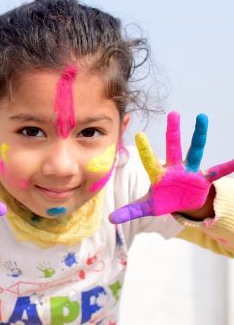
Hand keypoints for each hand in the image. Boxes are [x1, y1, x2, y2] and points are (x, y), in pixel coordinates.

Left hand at [109, 111, 233, 223]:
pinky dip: (227, 167)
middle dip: (173, 132)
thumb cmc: (163, 200)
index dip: (146, 149)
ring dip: (199, 136)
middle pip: (173, 148)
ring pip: (195, 151)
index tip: (139, 134)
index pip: (150, 161)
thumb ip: (130, 211)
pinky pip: (216, 171)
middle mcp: (174, 169)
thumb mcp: (147, 207)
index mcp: (159, 175)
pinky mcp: (203, 179)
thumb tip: (110, 219)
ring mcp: (190, 172)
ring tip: (202, 117)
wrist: (182, 203)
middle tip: (173, 113)